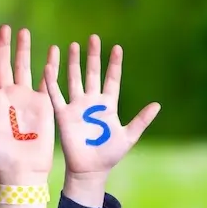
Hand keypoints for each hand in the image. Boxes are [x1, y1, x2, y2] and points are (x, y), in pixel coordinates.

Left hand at [0, 26, 54, 182]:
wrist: (21, 170)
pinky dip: (49, 65)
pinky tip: (52, 50)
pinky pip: (45, 80)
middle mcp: (6, 95)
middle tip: (4, 27)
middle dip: (4, 46)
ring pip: (24, 67)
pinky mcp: (43, 103)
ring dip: (24, 50)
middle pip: (4, 64)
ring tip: (23, 31)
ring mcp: (25, 98)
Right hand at [45, 35, 159, 175]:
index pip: (112, 79)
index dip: (114, 64)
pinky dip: (52, 82)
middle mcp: (92, 102)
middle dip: (93, 56)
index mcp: (109, 105)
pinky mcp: (63, 114)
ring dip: (73, 63)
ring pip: (74, 79)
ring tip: (71, 45)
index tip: (117, 48)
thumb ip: (141, 120)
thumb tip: (157, 105)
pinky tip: (49, 67)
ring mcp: (76, 106)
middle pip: (92, 73)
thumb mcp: (129, 136)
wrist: (90, 169)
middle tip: (92, 38)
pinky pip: (56, 95)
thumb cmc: (109, 154)